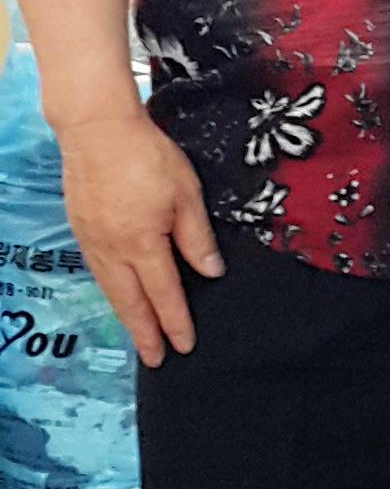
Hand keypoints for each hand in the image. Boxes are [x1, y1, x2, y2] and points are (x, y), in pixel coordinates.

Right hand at [55, 103, 221, 364]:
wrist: (97, 129)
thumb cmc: (147, 155)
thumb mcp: (186, 194)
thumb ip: (196, 237)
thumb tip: (210, 272)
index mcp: (143, 243)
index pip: (164, 294)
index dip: (176, 323)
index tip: (185, 346)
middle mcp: (113, 249)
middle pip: (131, 303)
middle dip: (145, 334)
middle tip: (156, 360)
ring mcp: (92, 240)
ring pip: (111, 290)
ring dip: (126, 316)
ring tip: (139, 336)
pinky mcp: (81, 229)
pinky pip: (98, 272)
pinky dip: (110, 292)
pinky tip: (119, 296)